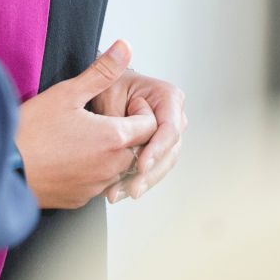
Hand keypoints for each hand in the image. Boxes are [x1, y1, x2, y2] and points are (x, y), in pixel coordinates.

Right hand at [17, 40, 158, 208]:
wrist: (0, 168)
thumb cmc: (30, 131)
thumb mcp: (67, 92)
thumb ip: (102, 71)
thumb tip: (126, 48)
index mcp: (114, 138)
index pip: (152, 126)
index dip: (141, 111)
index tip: (121, 104)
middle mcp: (111, 167)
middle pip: (140, 149)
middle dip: (131, 133)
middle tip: (105, 118)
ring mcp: (96, 187)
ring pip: (121, 169)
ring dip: (114, 154)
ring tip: (87, 136)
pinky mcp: (80, 200)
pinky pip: (100, 185)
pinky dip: (95, 171)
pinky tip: (73, 156)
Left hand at [90, 67, 185, 202]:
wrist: (106, 90)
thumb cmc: (111, 86)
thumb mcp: (109, 93)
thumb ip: (118, 117)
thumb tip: (123, 139)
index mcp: (168, 97)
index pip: (170, 128)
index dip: (157, 149)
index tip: (142, 165)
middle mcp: (174, 117)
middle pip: (169, 152)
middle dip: (150, 173)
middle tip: (133, 188)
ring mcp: (167, 136)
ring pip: (162, 165)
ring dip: (143, 182)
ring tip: (120, 193)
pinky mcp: (157, 150)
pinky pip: (152, 169)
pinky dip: (136, 180)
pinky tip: (119, 191)